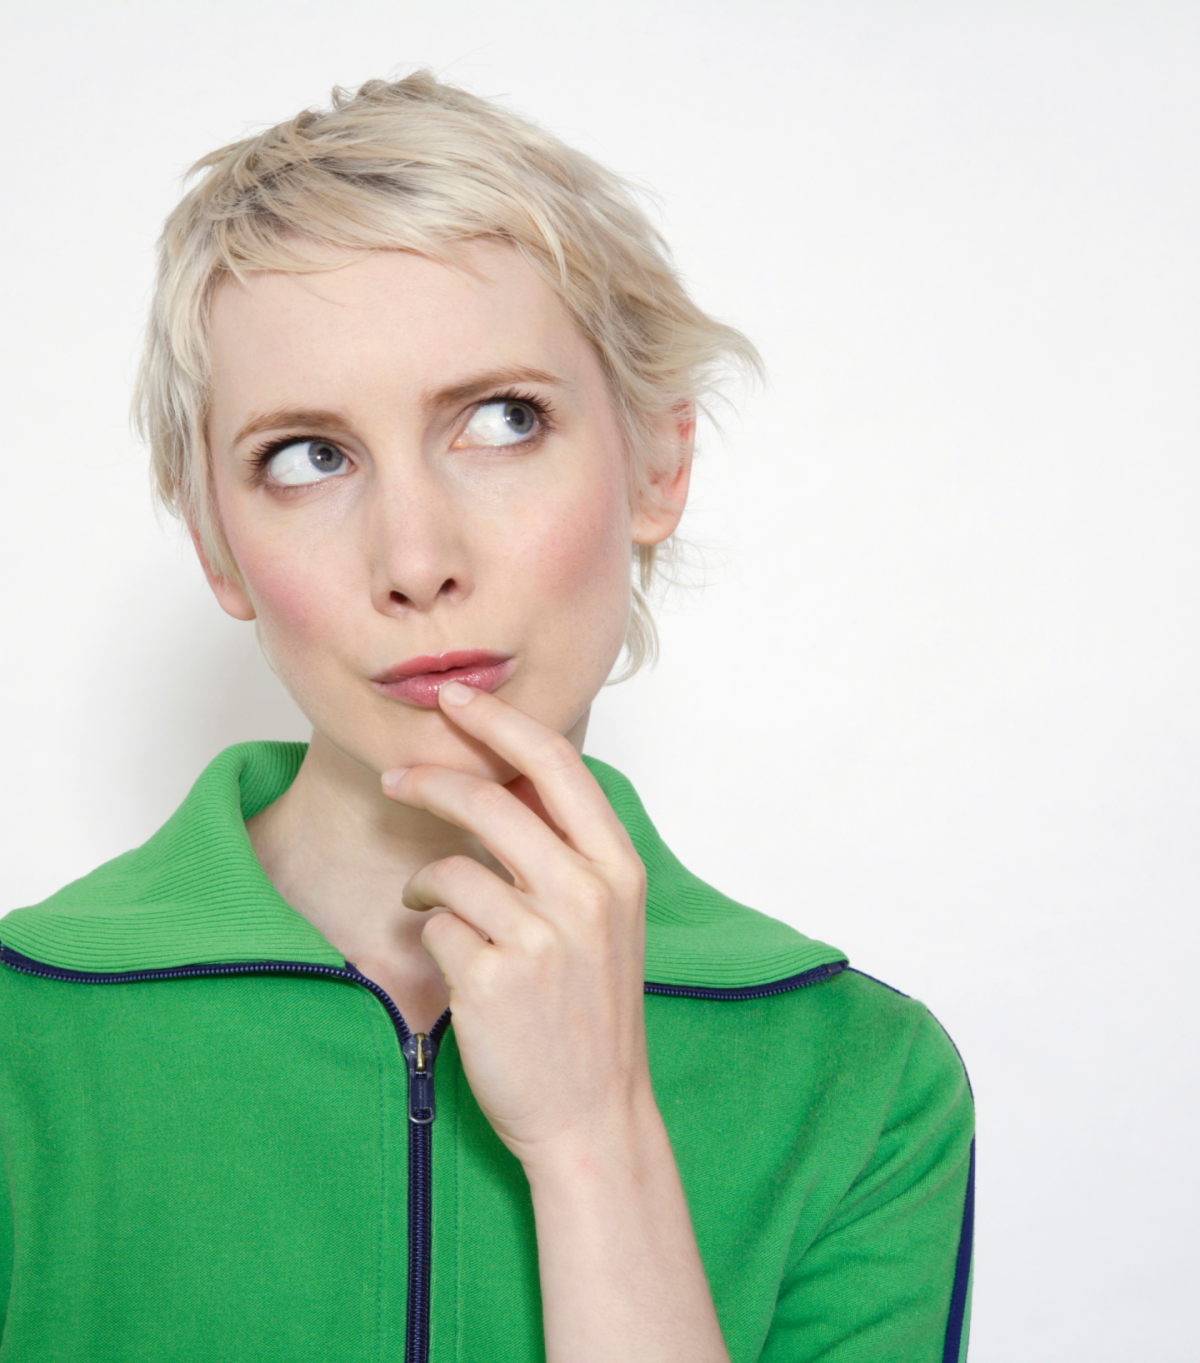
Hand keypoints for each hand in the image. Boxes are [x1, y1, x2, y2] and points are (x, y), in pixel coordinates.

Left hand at [381, 679, 654, 1170]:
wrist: (592, 1115)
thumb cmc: (591, 1012)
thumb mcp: (606, 920)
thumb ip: (567, 852)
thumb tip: (505, 780)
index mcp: (619, 870)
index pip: (557, 765)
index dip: (500, 723)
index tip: (456, 701)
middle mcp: (587, 895)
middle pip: (491, 800)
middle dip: (431, 780)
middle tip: (396, 779)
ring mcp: (542, 939)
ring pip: (452, 867)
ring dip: (426, 880)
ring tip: (429, 900)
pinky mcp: (492, 981)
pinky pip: (435, 926)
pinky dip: (431, 934)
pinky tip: (452, 961)